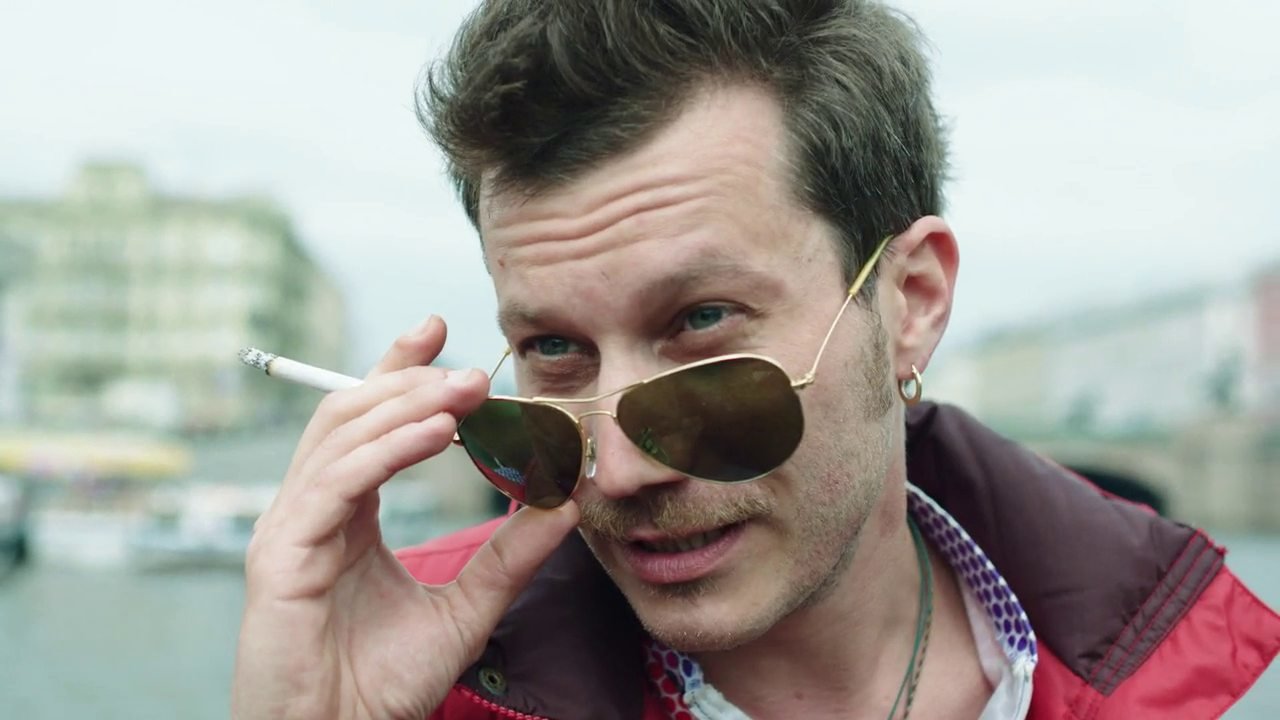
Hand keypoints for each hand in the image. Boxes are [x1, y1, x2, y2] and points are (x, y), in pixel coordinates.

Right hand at [231, 316, 579, 719]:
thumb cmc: (380, 685)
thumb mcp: (465, 607)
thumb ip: (511, 555)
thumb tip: (567, 500)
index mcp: (343, 514)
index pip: (367, 421)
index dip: (398, 370)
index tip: (440, 330)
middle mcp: (310, 510)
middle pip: (352, 414)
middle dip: (412, 380)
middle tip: (476, 368)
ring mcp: (289, 528)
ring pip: (341, 435)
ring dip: (407, 404)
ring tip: (467, 390)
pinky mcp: (280, 556)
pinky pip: (335, 483)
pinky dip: (386, 451)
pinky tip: (436, 436)